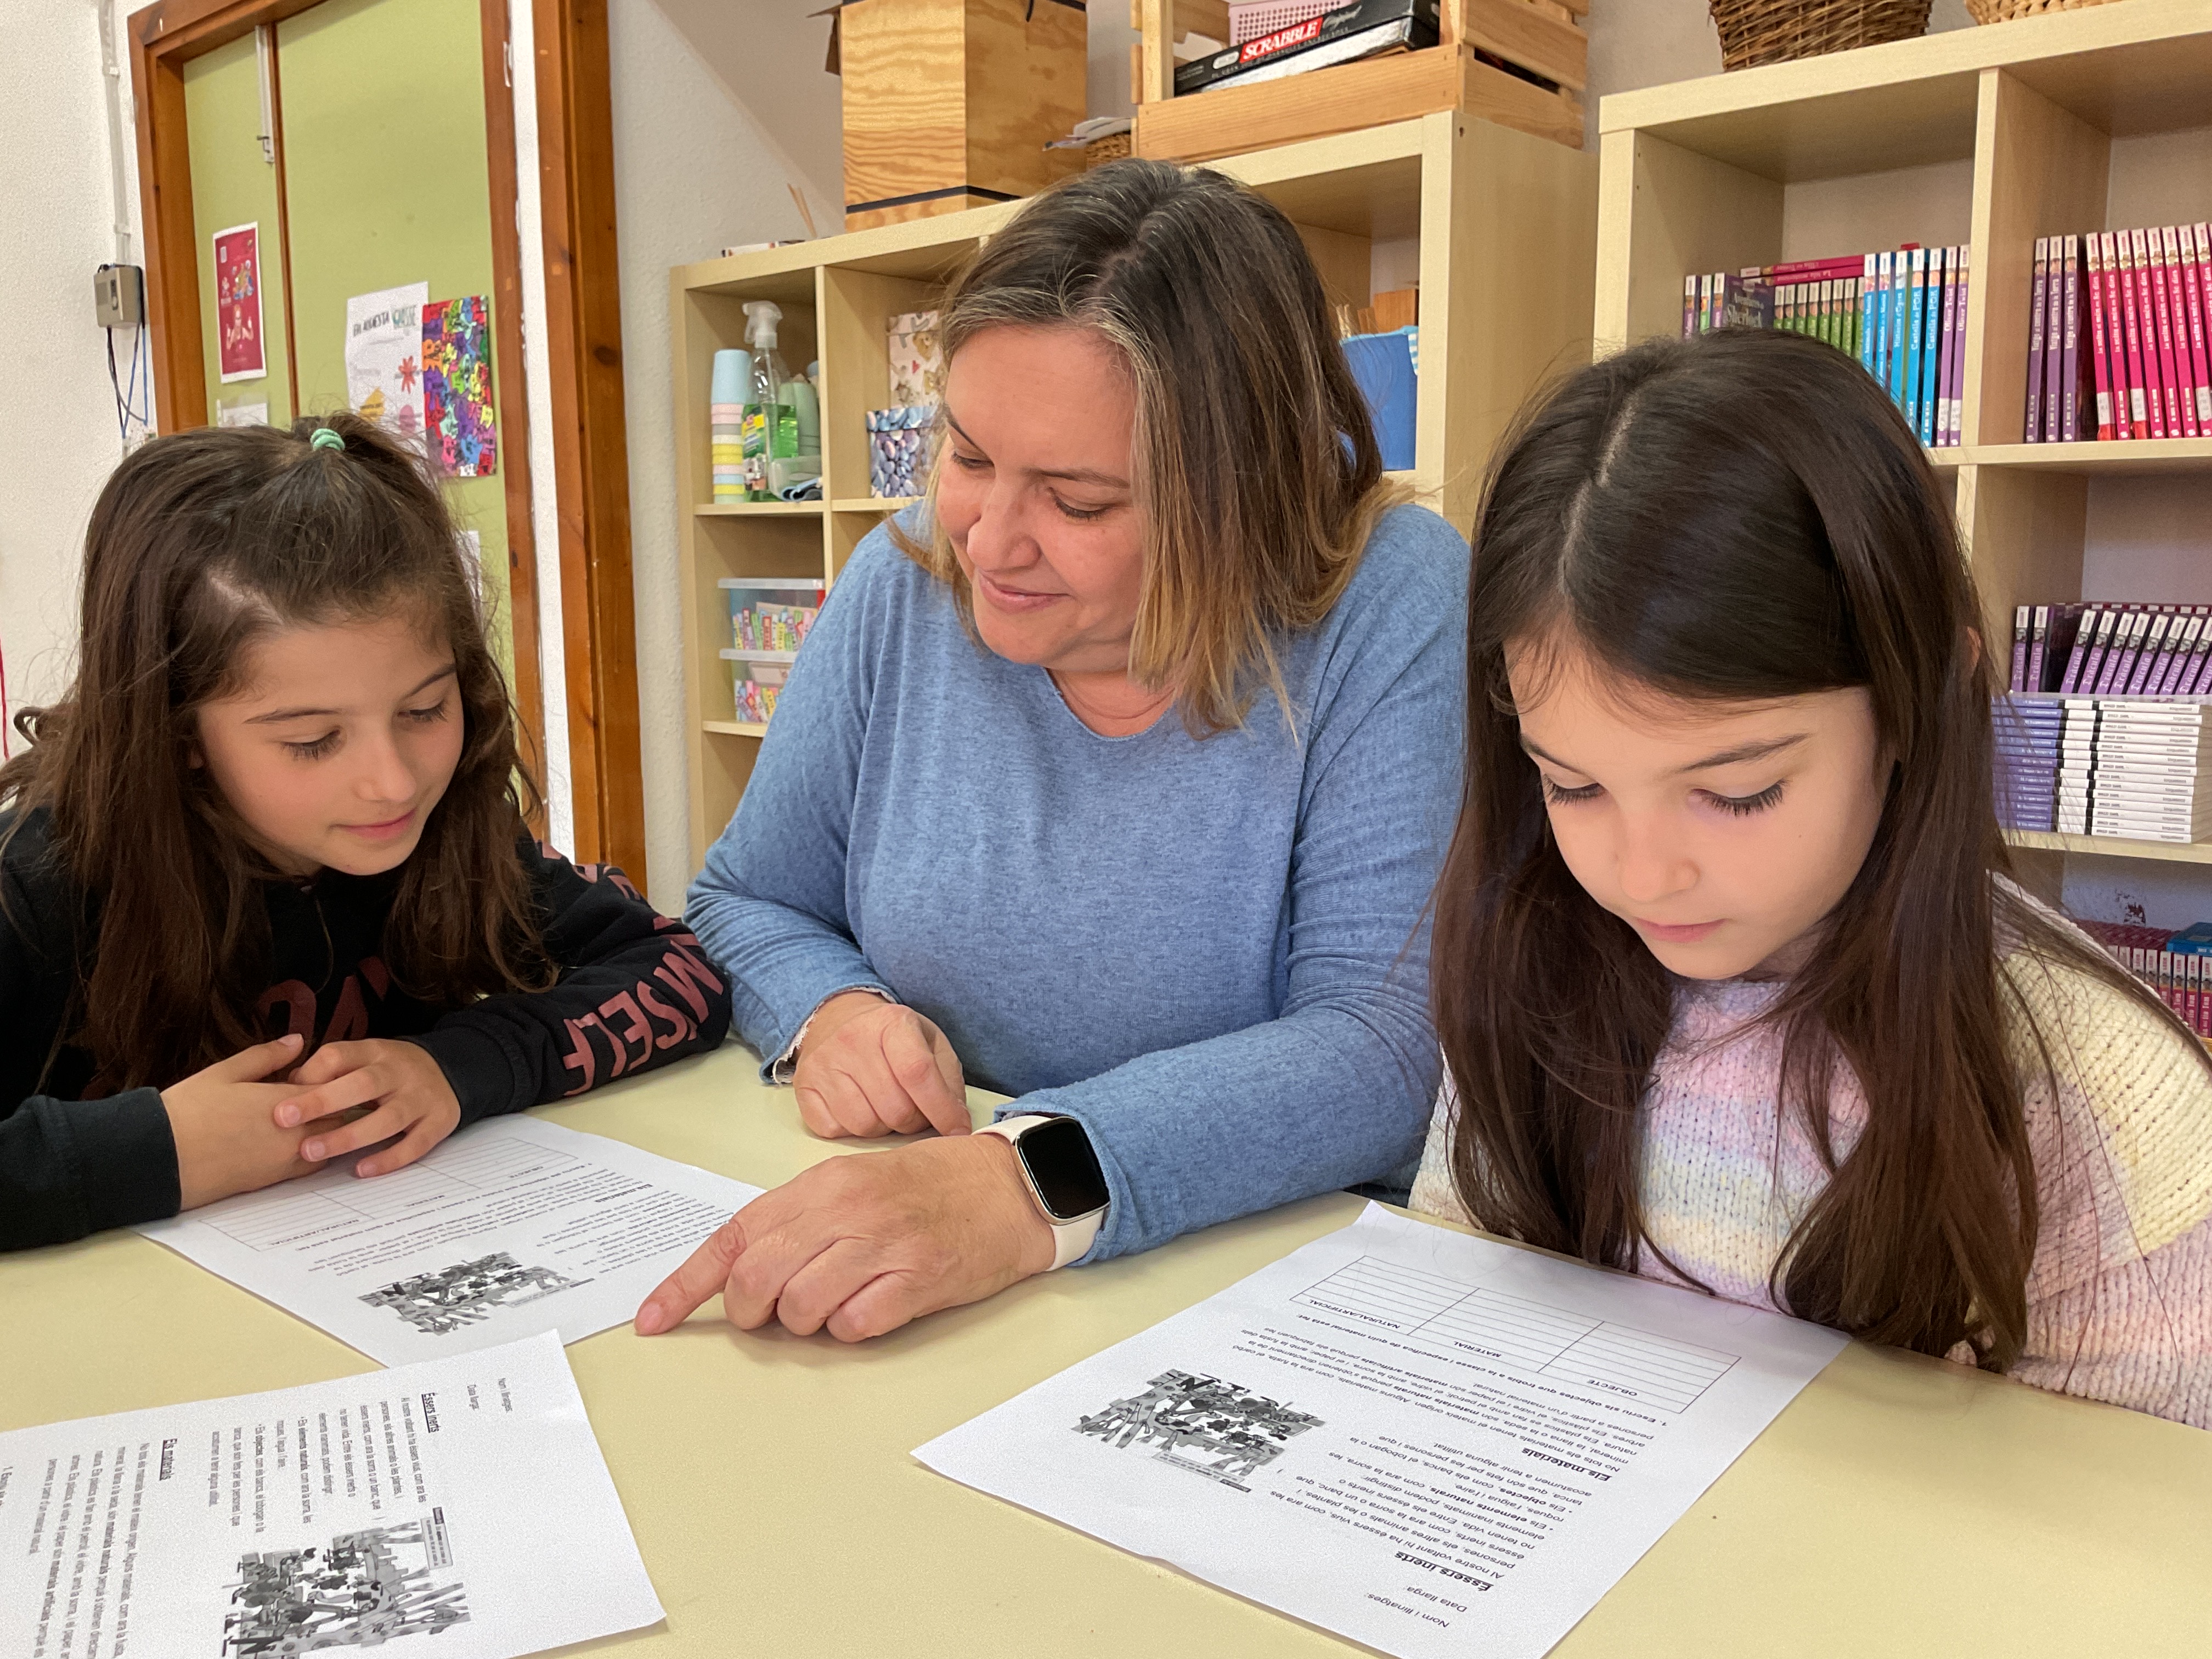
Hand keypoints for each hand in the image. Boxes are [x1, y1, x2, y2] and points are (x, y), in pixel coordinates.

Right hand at [163, 1033, 326, 1208]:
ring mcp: (286, 1160)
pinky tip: (292, 1142)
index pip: (333, 1087)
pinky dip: (312, 1154)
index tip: (318, 1074)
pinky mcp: (274, 1181)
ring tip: (308, 1119)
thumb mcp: (225, 1072)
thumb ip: (267, 1056)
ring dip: (326, 1131)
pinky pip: (310, 1166)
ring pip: (328, 1143)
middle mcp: (294, 1133)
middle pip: (338, 1116)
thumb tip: (297, 1040)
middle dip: (334, 1105)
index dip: (330, 1078)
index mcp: (285, 1101)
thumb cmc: (188, 1112)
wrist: (160, 1159)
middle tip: (318, 1095)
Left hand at [273, 1039, 461, 1177]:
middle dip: (323, 1101)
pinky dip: (390, 1158)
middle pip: (364, 1084)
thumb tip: (288, 1089)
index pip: (340, 1055)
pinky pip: (416, 1143)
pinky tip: (362, 1169)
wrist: (453, 1069)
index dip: (310, 1075)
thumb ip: (330, 1071)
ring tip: (313, 1152)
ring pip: (389, 1118)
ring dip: (349, 1136)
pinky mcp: (440, 1121)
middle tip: (284, 1119)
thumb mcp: (365, 1058)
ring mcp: (423, 1097)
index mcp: (376, 1052)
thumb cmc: (391, 1071)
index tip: (280, 1099)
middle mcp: (401, 1071)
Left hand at [633, 1134, 1054, 1341]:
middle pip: (759, 1280)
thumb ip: (798, 1221)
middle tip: (777, 1315)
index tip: (653, 1321)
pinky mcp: (917, 1277)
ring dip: (808, 1322)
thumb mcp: (853, 1184)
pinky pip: (855, 1324)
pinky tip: (874, 1307)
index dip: (686, 1285)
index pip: (735, 1238)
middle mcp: (845, 1209)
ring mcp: (882, 1243)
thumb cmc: (927, 1188)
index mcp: (820, 1184)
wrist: (1008, 1187)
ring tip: (838, 1302)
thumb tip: (744, 1276)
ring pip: (802, 1308)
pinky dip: (853, 1329)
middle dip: (755, 1314)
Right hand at [791, 991, 969, 1139]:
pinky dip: (852, 1130)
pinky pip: (834, 1131)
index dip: (941, 1110)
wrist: (838, 1020)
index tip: (956, 1131)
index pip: (917, 1074)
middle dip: (914, 1121)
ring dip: (884, 1128)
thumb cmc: (893, 1038)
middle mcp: (852, 1040)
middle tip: (915, 1112)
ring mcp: (824, 1064)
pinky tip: (860, 1109)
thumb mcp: (930, 1043)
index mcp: (891, 1023)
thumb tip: (956, 1123)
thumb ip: (947, 1080)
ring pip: (865, 1125)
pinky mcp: (803, 1086)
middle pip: (895, 1109)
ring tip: (886, 1108)